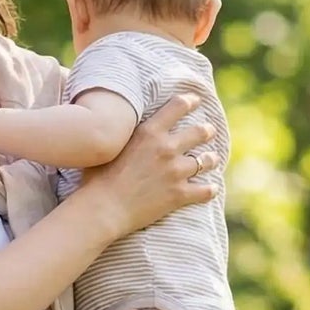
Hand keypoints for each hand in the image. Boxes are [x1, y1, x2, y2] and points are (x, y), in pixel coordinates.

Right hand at [76, 92, 216, 238]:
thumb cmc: (97, 178)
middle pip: (199, 132)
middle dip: (207, 130)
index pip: (178, 106)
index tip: (196, 101)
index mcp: (149, 132)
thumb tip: (125, 125)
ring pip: (206, 161)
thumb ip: (127, 134)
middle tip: (209, 131)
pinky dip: (209, 189)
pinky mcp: (179, 194)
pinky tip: (211, 189)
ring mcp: (175, 172)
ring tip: (212, 159)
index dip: (190, 101)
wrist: (103, 208)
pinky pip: (205, 190)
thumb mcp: (111, 146)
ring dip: (210, 159)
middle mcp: (166, 148)